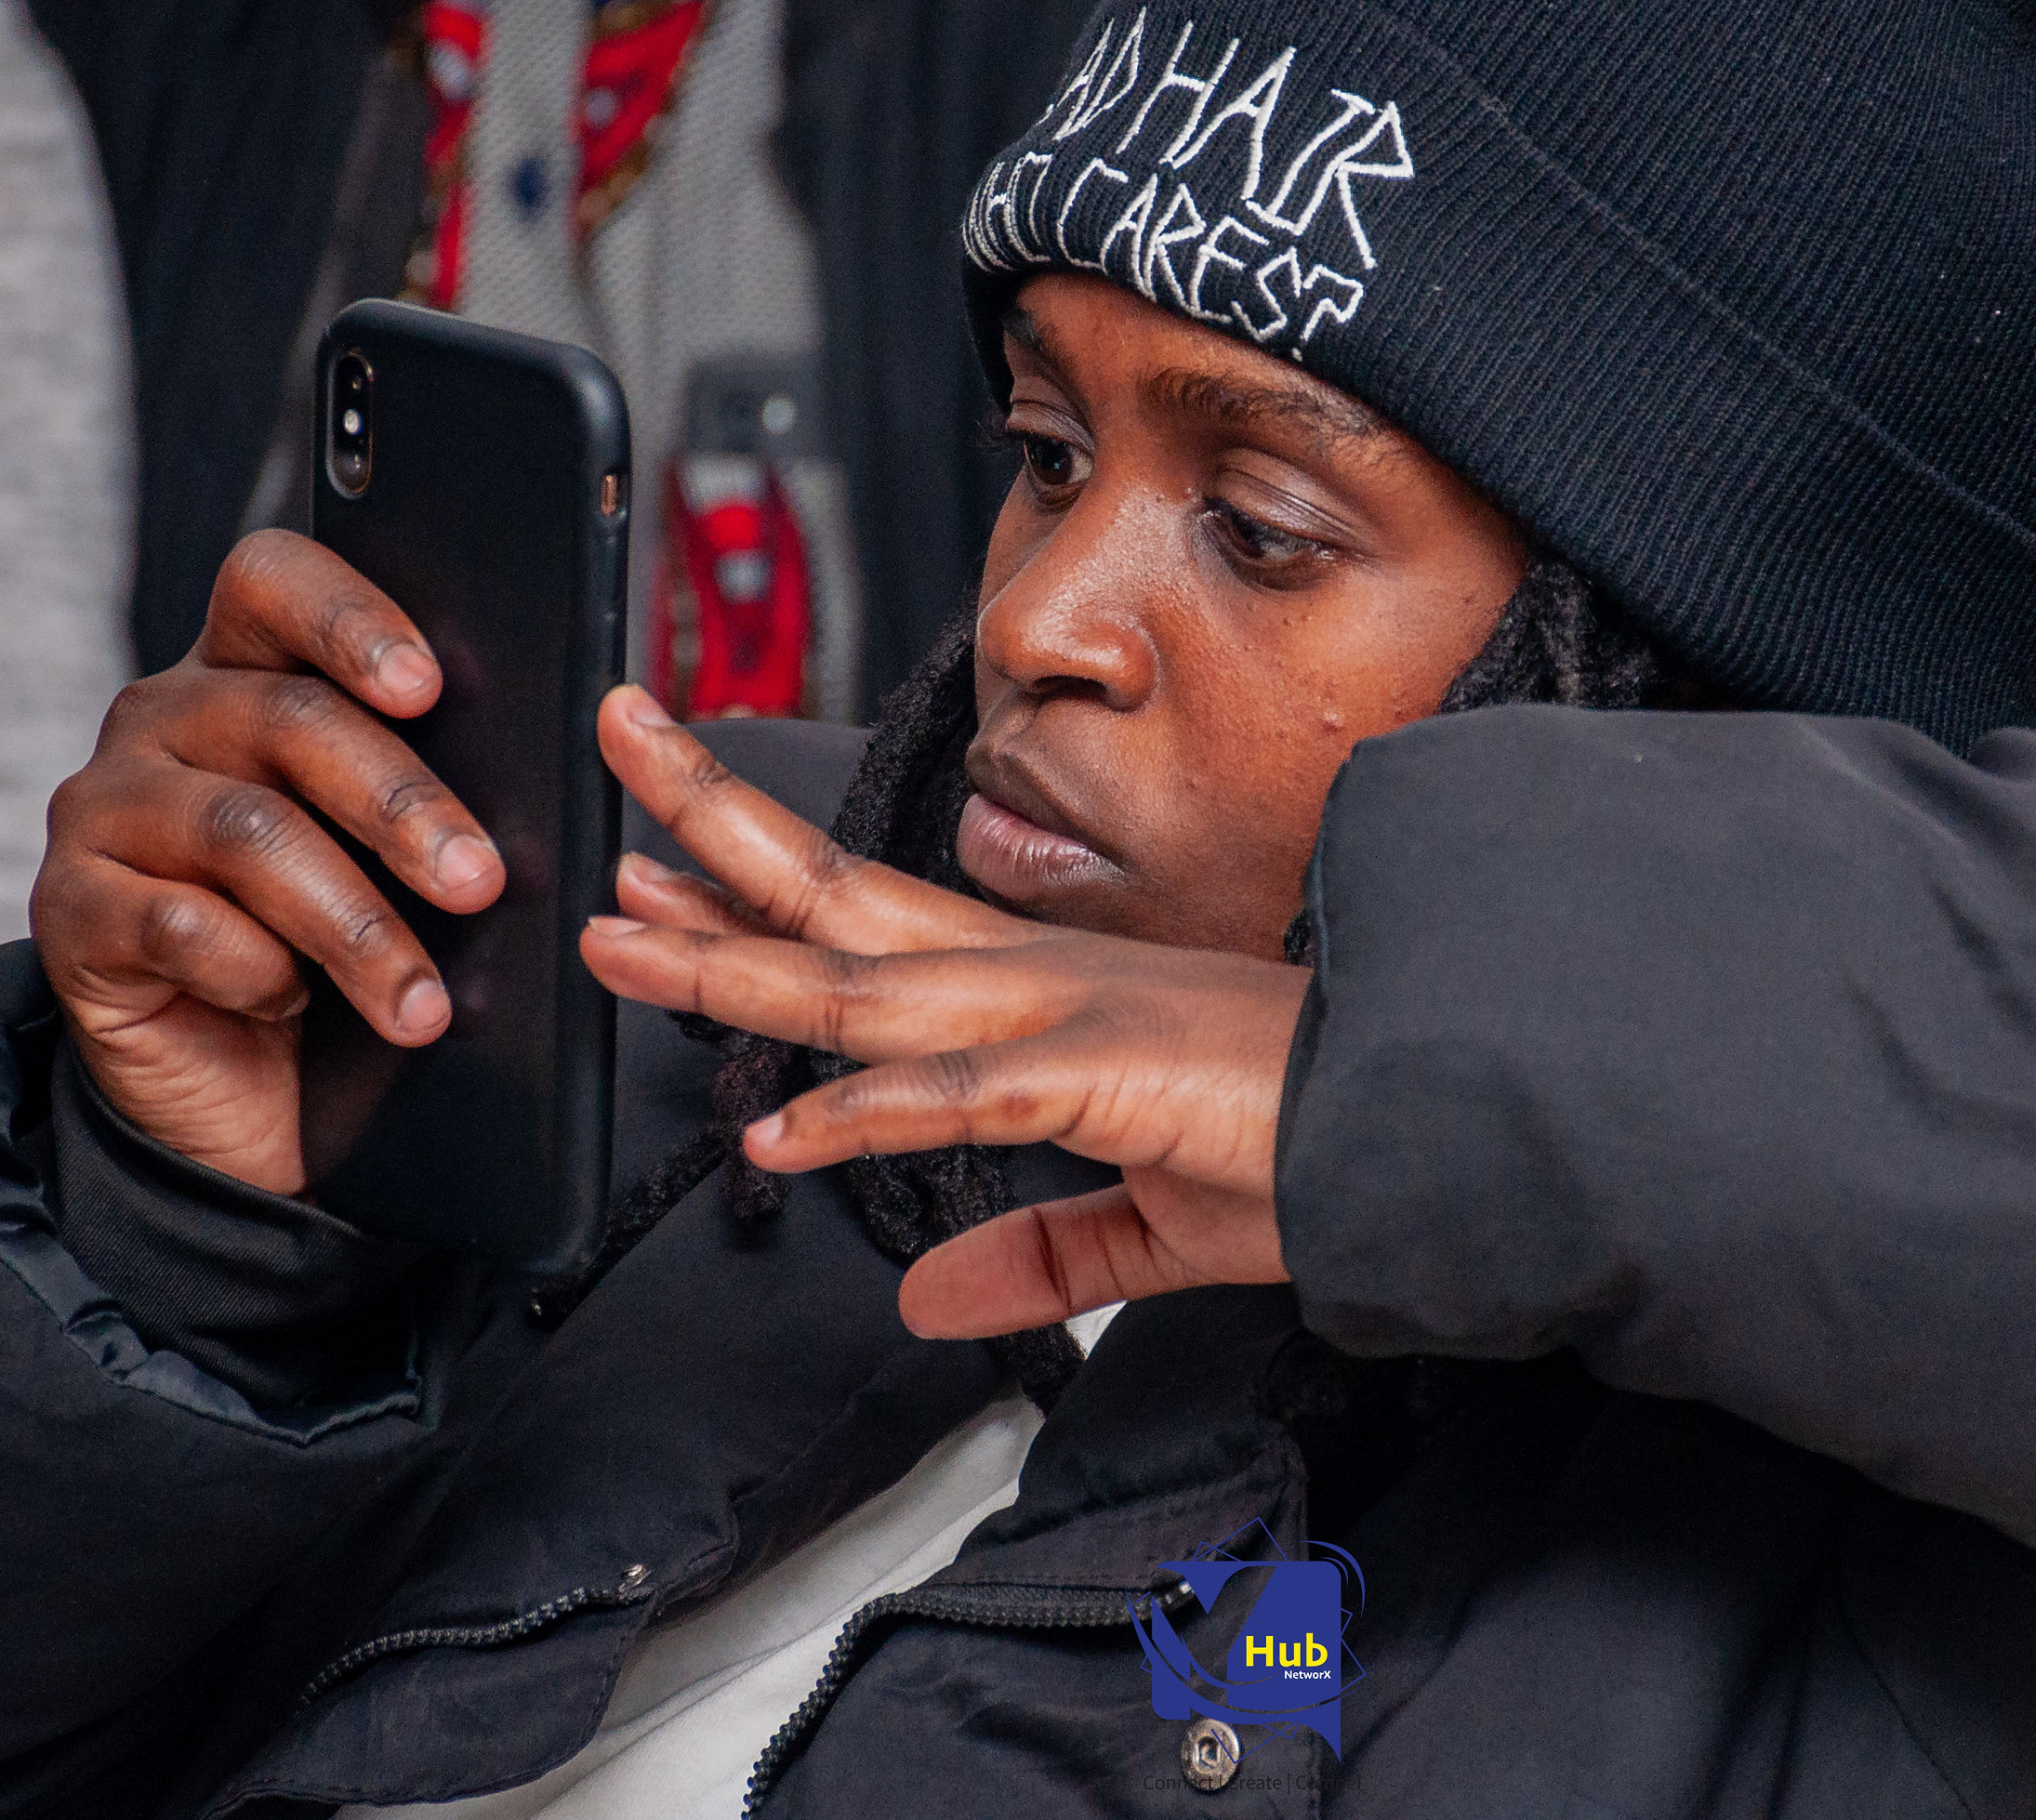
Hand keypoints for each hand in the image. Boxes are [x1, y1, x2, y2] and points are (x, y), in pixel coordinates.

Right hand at [29, 530, 502, 1191]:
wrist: (237, 1087)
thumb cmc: (331, 944)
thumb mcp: (387, 857)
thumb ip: (427, 790)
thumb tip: (534, 788)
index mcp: (243, 671)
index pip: (272, 581)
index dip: (348, 620)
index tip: (430, 687)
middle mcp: (162, 718)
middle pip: (285, 718)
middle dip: (400, 805)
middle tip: (479, 881)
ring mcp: (104, 809)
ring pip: (245, 831)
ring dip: (353, 922)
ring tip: (422, 1002)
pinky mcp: (69, 911)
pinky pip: (177, 923)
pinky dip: (257, 972)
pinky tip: (291, 1006)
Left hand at [578, 690, 1311, 1338]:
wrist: (1424, 1132)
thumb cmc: (1307, 1152)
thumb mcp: (1147, 1225)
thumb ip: (1033, 1256)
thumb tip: (921, 1293)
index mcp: (1042, 996)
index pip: (870, 923)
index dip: (754, 887)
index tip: (655, 859)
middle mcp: (1035, 981)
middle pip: (841, 898)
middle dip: (715, 822)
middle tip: (611, 742)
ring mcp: (1065, 1019)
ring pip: (865, 985)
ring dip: (733, 960)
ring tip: (620, 931)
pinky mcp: (1107, 1080)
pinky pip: (959, 1096)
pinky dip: (862, 1113)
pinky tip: (776, 1135)